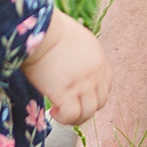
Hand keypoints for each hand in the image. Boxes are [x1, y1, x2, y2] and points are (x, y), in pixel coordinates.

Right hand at [22, 10, 111, 127]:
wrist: (40, 29)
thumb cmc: (51, 30)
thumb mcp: (77, 41)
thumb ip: (81, 57)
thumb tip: (72, 68)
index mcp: (99, 59)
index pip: (106, 87)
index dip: (93, 96)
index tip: (79, 97)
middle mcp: (95, 73)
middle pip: (99, 103)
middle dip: (84, 110)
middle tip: (68, 109)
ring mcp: (82, 84)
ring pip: (87, 113)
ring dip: (74, 117)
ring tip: (59, 112)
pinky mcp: (65, 92)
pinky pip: (71, 115)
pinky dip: (63, 118)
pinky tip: (53, 110)